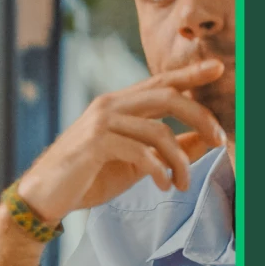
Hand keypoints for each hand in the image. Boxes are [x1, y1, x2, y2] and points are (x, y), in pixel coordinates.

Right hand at [17, 59, 227, 225]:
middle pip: (167, 96)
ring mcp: (100, 123)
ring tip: (182, 183)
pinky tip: (162, 185)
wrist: (44, 197)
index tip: (219, 68)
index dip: (190, 74)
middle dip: (201, 117)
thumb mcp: (135, 163)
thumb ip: (167, 149)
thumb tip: (204, 140)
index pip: (160, 83)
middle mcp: (109, 106)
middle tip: (221, 140)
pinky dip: (159, 171)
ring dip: (180, 161)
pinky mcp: (95, 143)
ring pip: (159, 131)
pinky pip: (141, 152)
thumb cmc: (87, 178)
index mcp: (118, 106)